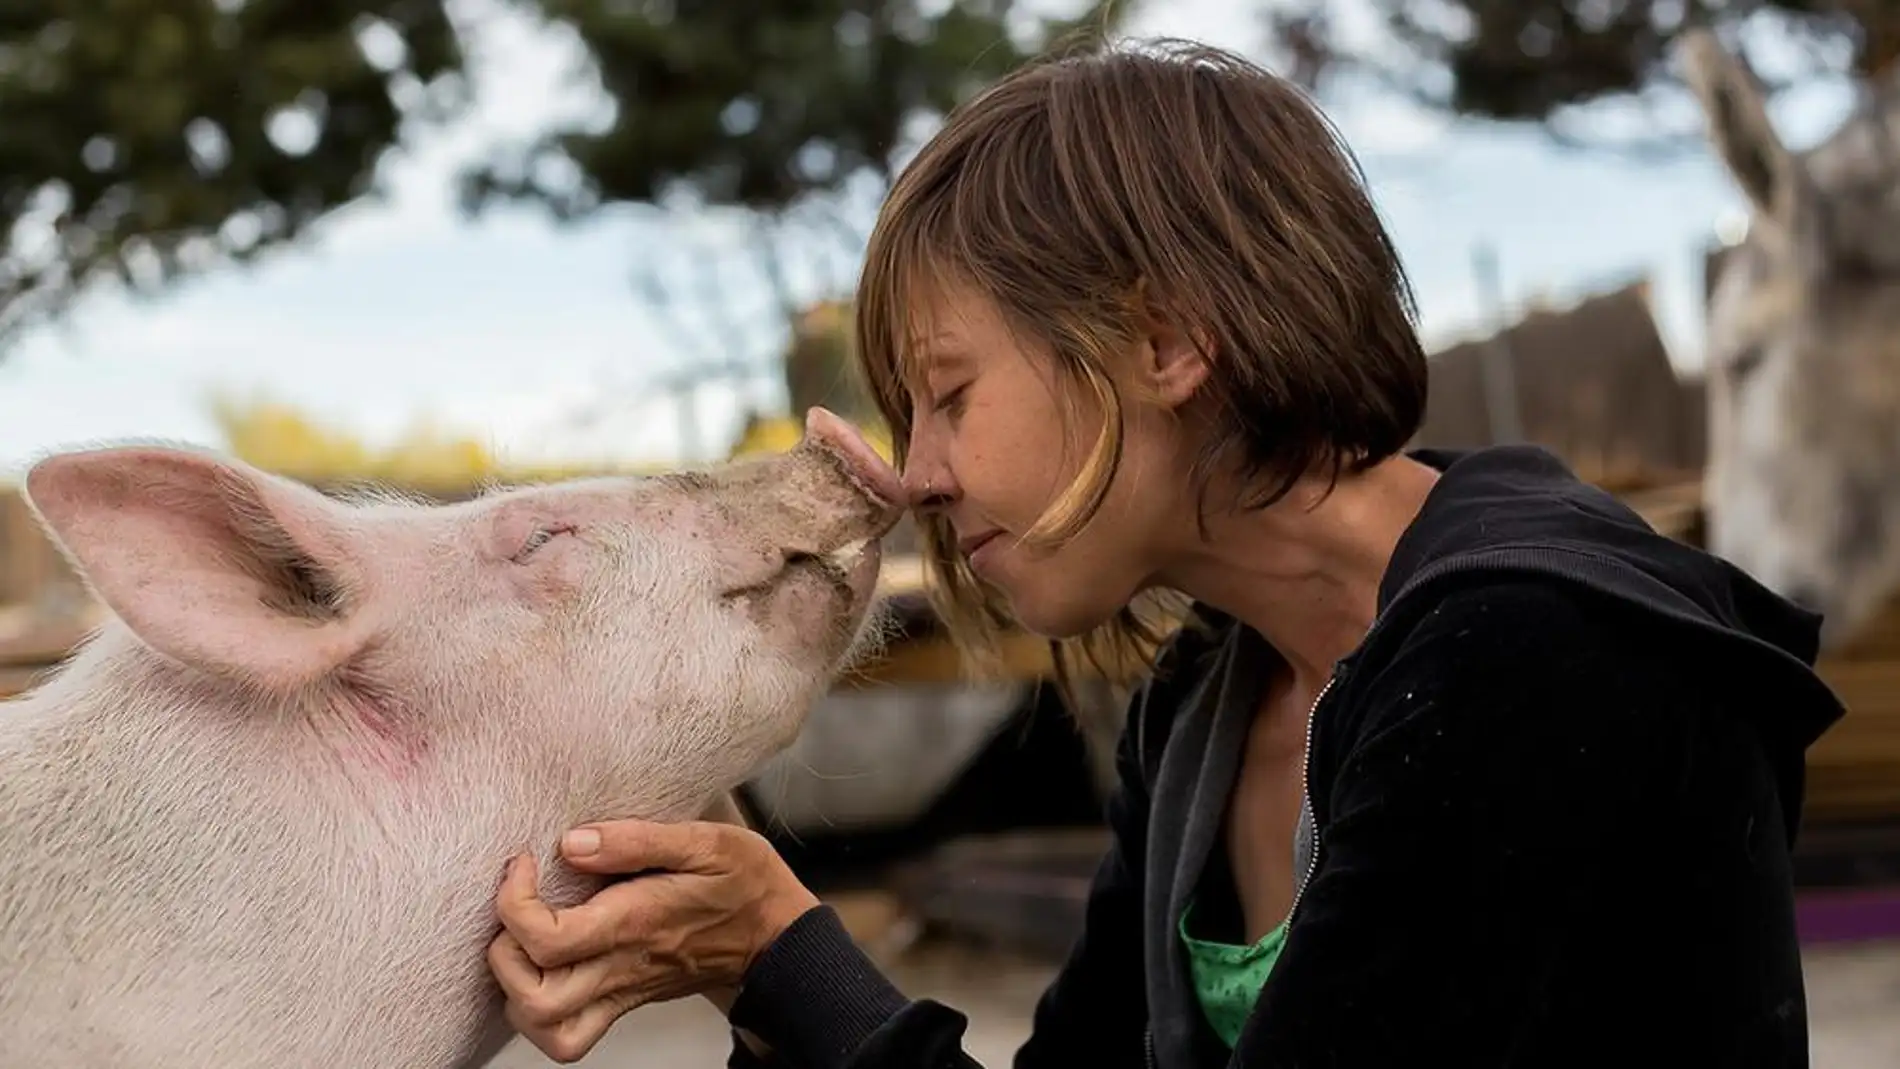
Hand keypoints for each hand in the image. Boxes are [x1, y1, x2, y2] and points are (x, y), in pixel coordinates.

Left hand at [487, 818, 819, 1062]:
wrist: (779, 938)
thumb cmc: (746, 884)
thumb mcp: (706, 840)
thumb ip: (636, 839)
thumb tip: (572, 843)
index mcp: (635, 925)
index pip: (546, 938)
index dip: (514, 900)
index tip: (525, 862)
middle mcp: (622, 967)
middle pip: (534, 999)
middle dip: (503, 952)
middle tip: (515, 906)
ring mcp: (622, 991)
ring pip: (545, 1027)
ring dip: (515, 986)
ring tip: (522, 938)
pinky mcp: (624, 1000)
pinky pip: (567, 1033)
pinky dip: (537, 1008)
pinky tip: (542, 965)